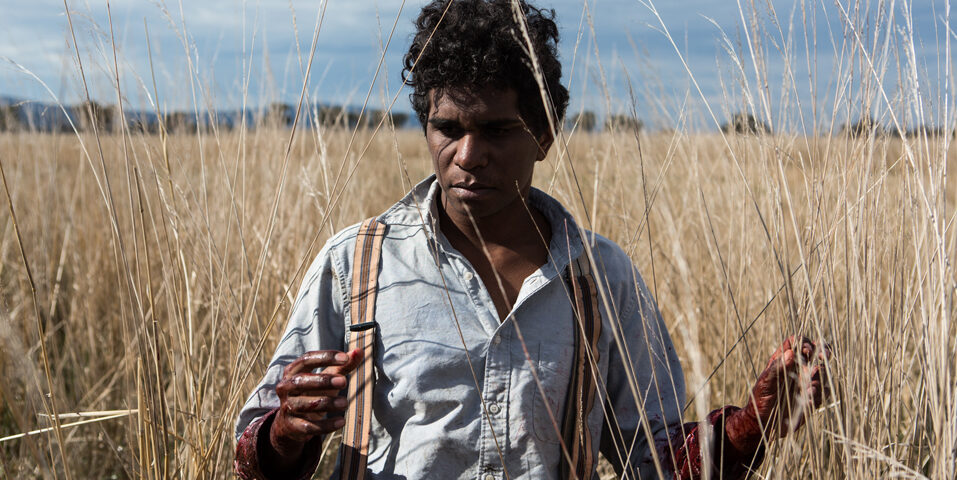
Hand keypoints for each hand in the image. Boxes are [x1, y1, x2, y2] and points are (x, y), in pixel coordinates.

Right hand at [265, 349, 362, 470]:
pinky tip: (341, 422)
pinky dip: (326, 425)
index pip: (307, 359)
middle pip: (301, 381)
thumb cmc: (312, 393)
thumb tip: (360, 351)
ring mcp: (287, 407)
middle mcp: (286, 387)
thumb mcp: (326, 377)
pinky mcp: (292, 426)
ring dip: (327, 403)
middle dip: (323, 381)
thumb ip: (342, 366)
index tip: (345, 358)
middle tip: (344, 382)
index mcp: (293, 371)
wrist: (292, 423)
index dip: (325, 357)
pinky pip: (309, 426)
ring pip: (305, 405)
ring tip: (345, 403)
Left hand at [727, 336, 830, 452]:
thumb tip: (791, 352)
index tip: (806, 351)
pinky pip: (822, 393)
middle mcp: (798, 368)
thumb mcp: (765, 383)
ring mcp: (806, 382)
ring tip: (808, 389)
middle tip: (823, 357)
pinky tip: (808, 400)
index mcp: (784, 360)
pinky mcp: (812, 397)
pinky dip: (818, 394)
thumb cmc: (760, 398)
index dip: (805, 342)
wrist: (763, 421)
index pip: (798, 342)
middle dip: (823, 352)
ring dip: (819, 378)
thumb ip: (777, 369)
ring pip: (822, 373)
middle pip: (816, 353)